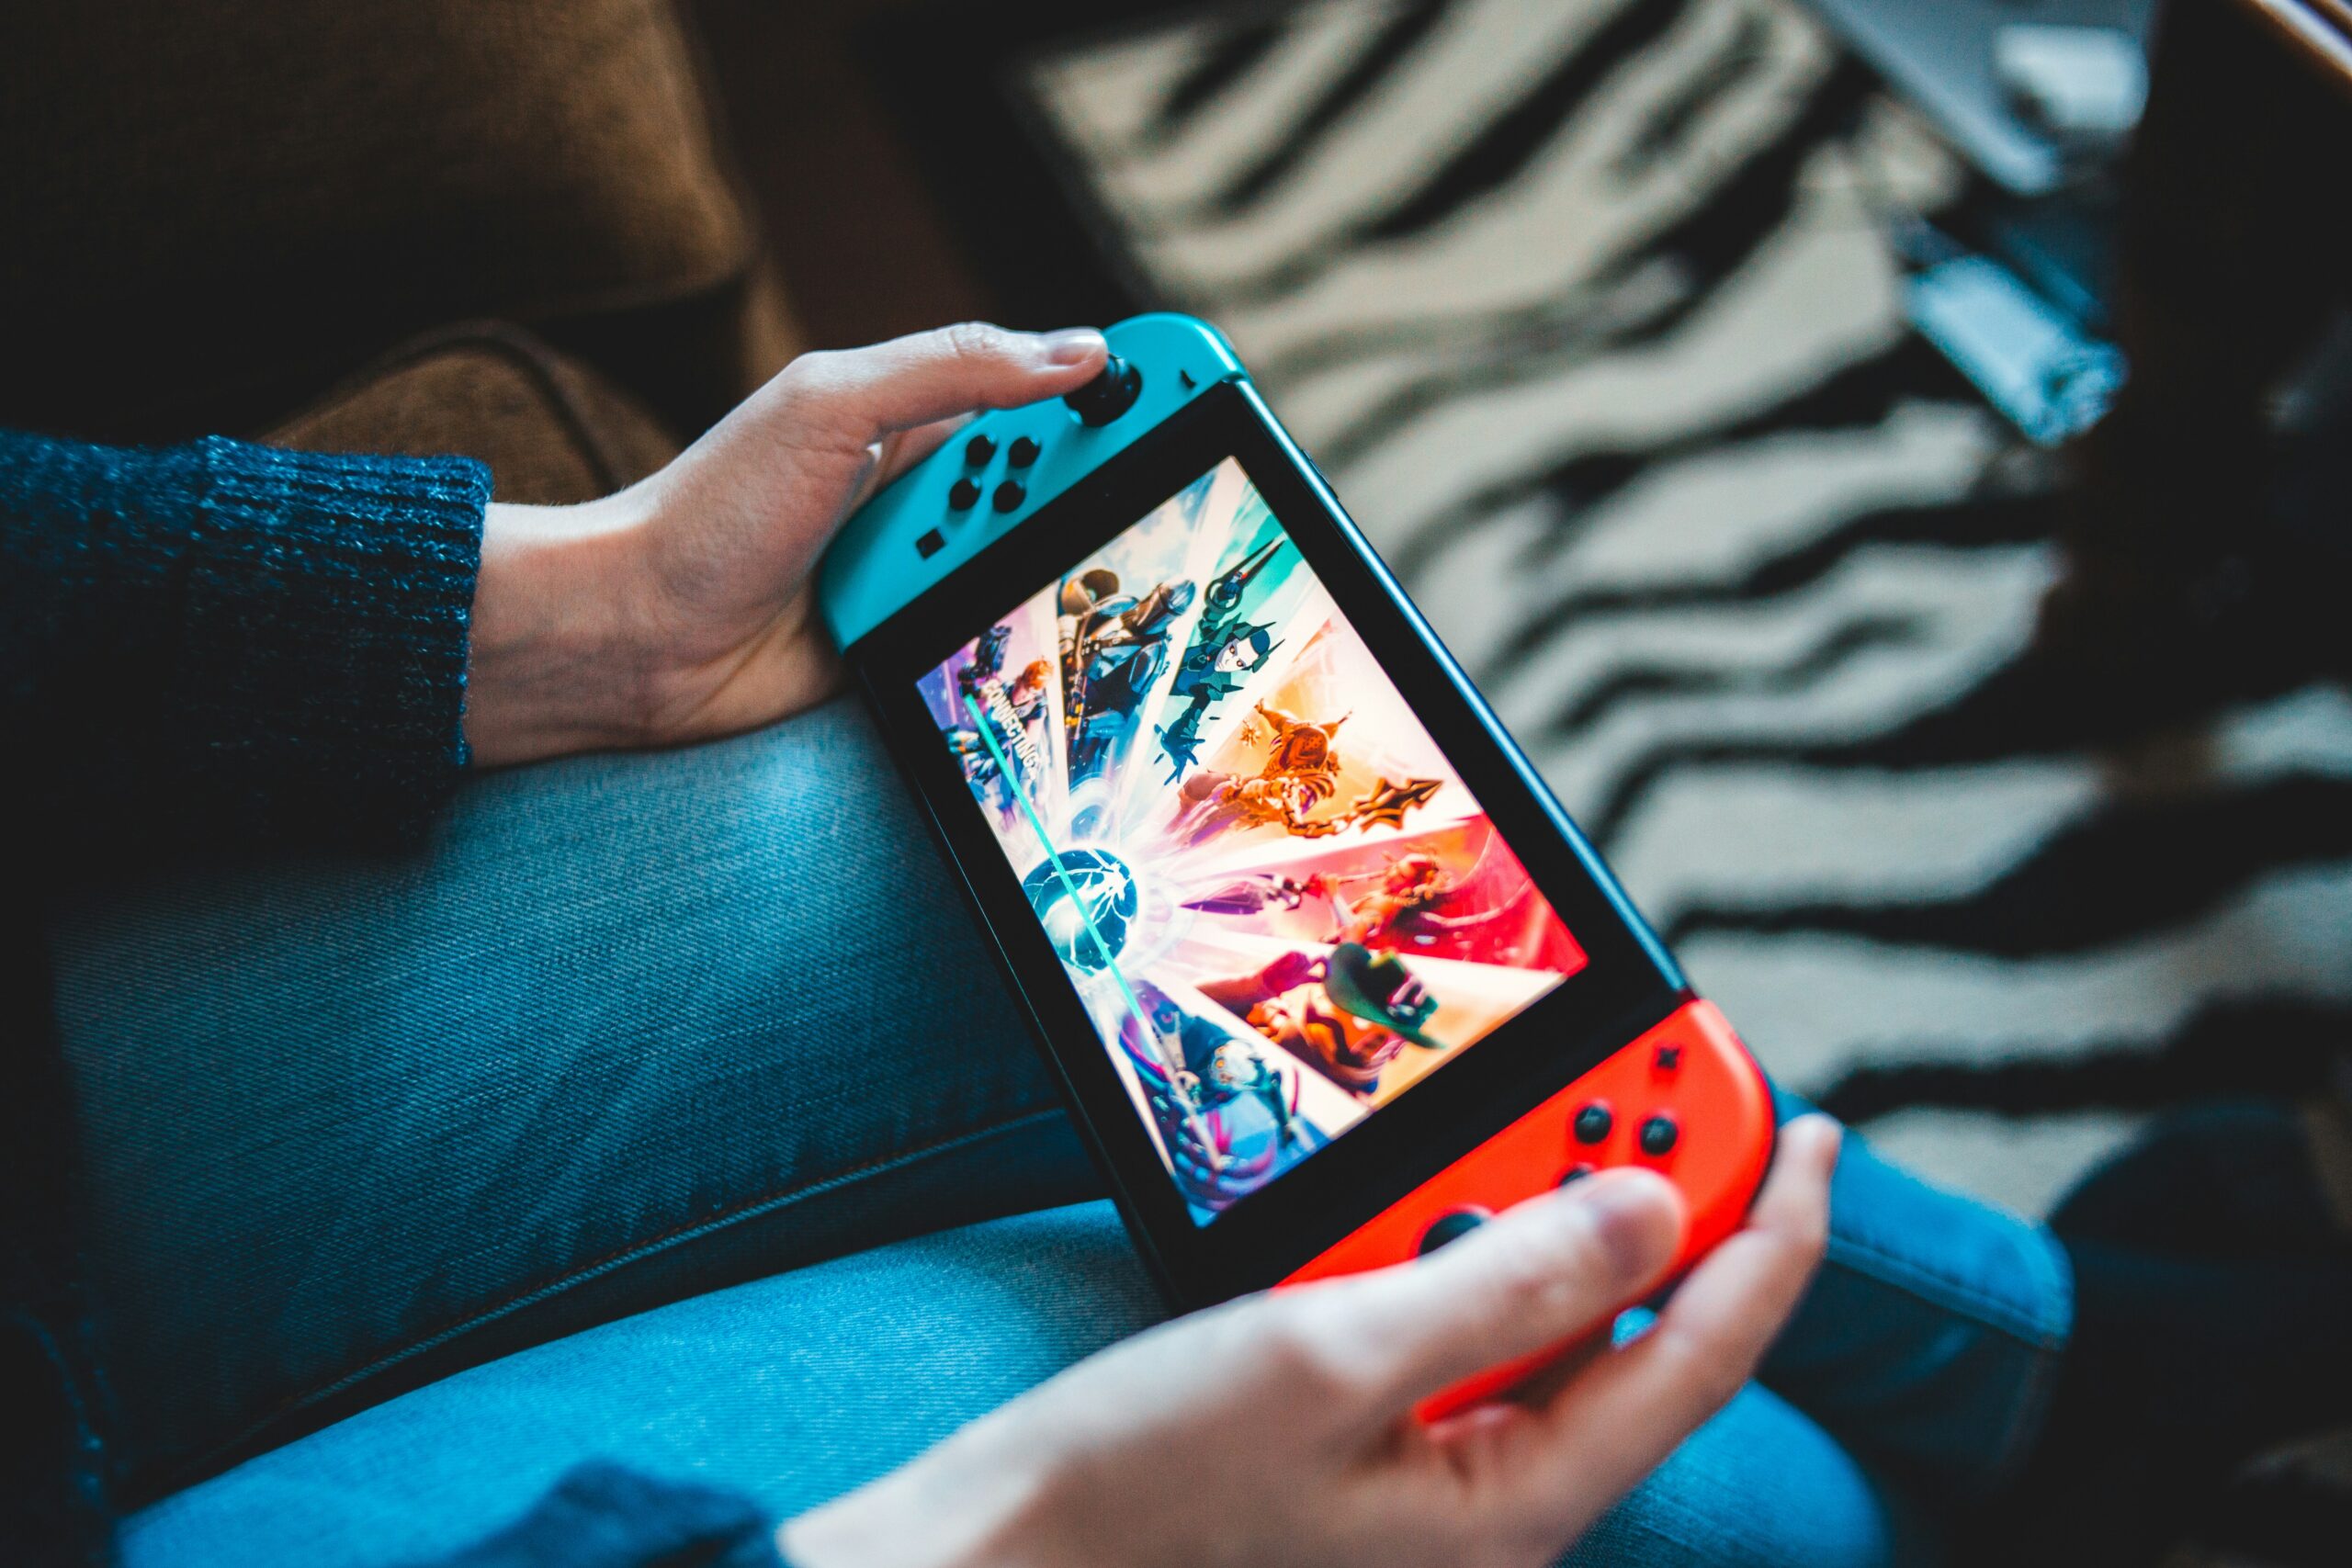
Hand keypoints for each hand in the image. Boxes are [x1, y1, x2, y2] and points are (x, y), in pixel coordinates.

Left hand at [462, 323, 1109, 766]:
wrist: (633, 642)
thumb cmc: (712, 512)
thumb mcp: (830, 407)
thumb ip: (951, 371)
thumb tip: (1080, 352)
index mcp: (917, 415)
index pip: (1046, 388)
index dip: (1124, 389)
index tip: (1199, 396)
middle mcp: (930, 493)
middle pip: (1062, 487)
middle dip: (1114, 497)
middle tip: (1173, 513)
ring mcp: (925, 573)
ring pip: (1039, 571)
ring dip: (1063, 577)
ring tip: (1105, 589)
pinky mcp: (919, 648)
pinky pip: (998, 642)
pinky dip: (1025, 644)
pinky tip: (1053, 650)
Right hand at [782, 1116, 1839, 1567]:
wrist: (997, 1561)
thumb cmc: (1141, 1493)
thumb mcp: (1329, 1358)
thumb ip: (1500, 1282)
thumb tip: (1648, 1206)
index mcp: (1516, 1501)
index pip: (1701, 1350)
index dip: (1771, 1232)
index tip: (1807, 1123)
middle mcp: (1493, 1493)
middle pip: (1630, 1323)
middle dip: (1655, 1188)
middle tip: (1663, 1065)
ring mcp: (1428, 1471)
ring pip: (1538, 1313)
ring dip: (1541, 1202)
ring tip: (1538, 1102)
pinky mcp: (1364, 1440)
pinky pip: (1448, 1324)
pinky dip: (1450, 1239)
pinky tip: (1413, 1184)